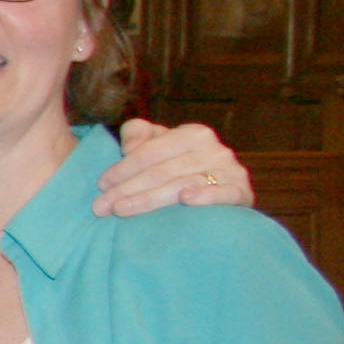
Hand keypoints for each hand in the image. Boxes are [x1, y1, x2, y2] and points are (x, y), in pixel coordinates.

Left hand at [98, 118, 251, 215]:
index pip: (150, 151)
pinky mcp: (242, 192)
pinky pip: (224, 193)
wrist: (222, 196)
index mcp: (193, 134)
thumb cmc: (179, 170)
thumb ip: (139, 135)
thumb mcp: (157, 146)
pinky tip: (187, 200)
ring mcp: (231, 170)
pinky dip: (206, 195)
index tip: (101, 185)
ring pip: (183, 183)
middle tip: (102, 207)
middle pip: (162, 170)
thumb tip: (130, 145)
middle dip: (128, 188)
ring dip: (150, 198)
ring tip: (123, 210)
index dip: (123, 168)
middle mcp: (214, 149)